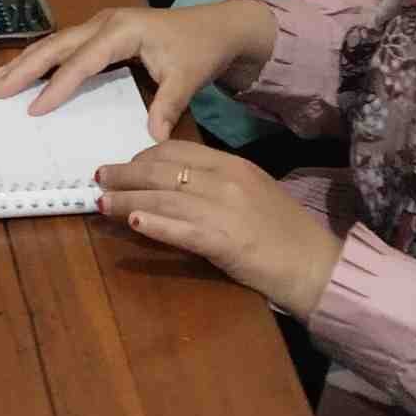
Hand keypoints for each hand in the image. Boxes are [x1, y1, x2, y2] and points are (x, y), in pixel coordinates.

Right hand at [0, 0, 276, 125]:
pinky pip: (66, 45)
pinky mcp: (102, 30)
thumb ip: (168, 106)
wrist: (216, 26)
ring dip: (28, 60)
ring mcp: (102, 24)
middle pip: (58, 46)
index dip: (58, 85)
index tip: (35, 108)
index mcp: (123, 31)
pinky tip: (24, 68)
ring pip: (57, 42)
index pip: (83, 61)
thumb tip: (153, 138)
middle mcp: (106, 23)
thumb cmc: (200, 49)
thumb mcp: (187, 78)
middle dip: (26, 67)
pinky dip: (43, 57)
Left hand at [96, 142, 344, 317]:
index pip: (177, 152)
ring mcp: (225, 210)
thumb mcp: (252, 192)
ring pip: (164, 197)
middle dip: (126, 173)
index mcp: (233, 165)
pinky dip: (155, 223)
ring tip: (101, 202)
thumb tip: (174, 182)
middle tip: (99, 178)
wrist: (316, 264)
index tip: (124, 164)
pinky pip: (181, 229)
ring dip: (126, 199)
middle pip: (162, 170)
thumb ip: (217, 183)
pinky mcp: (224, 241)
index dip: (143, 156)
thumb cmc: (284, 232)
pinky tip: (133, 221)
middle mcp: (226, 181)